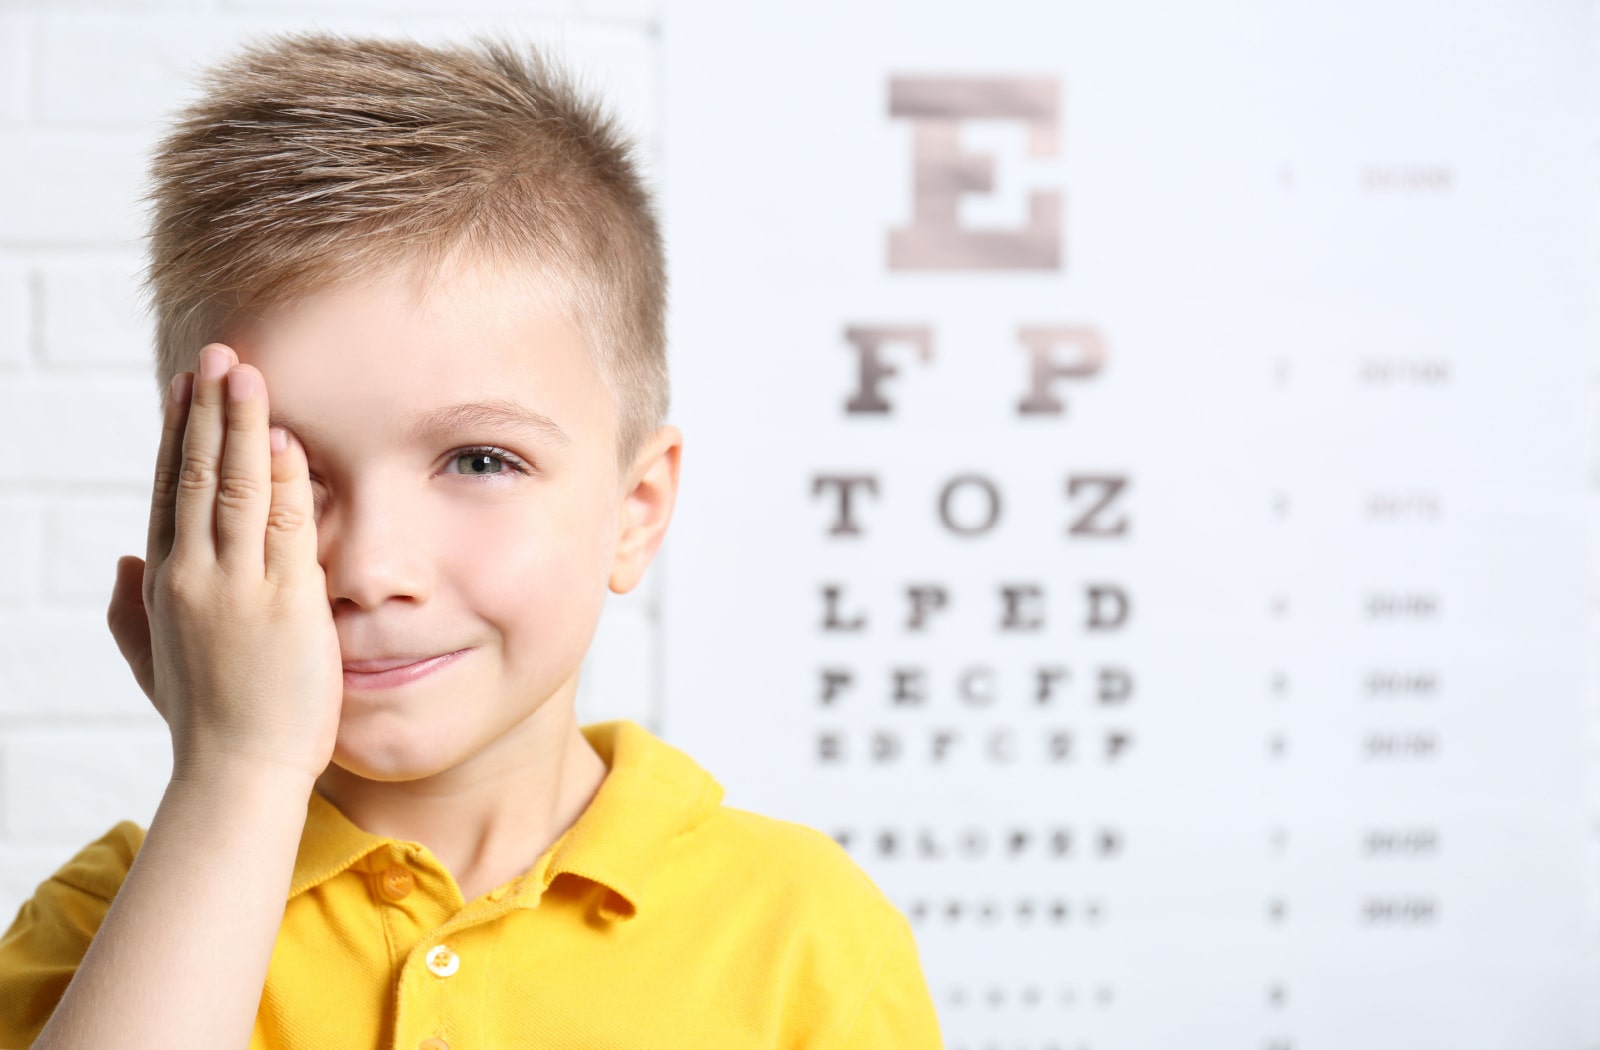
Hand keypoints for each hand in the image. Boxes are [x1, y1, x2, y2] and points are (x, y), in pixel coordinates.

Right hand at [106, 343, 342, 782]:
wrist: (236, 774)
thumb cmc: (204, 723)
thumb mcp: (153, 662)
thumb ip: (131, 610)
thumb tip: (122, 560)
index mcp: (165, 584)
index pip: (169, 492)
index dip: (178, 435)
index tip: (185, 388)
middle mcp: (193, 576)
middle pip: (195, 475)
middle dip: (207, 411)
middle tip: (217, 355)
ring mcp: (236, 588)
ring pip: (233, 489)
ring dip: (241, 426)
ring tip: (245, 373)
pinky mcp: (284, 604)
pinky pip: (281, 528)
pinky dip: (280, 480)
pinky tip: (281, 439)